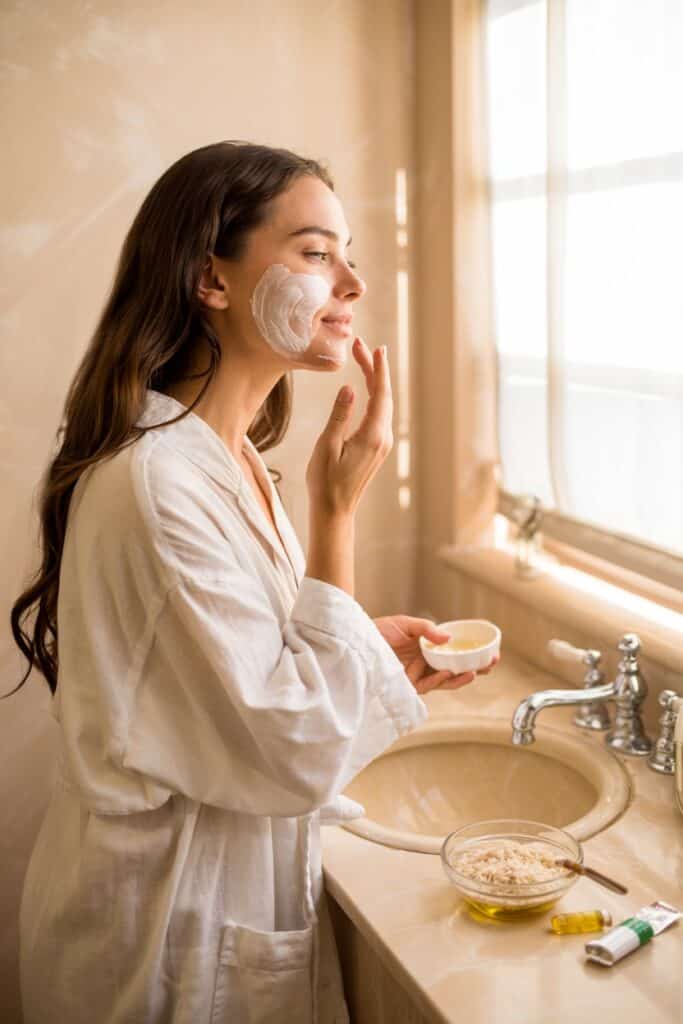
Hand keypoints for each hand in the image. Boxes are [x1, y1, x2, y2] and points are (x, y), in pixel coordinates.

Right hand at [306, 337, 392, 518]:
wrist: (335, 511)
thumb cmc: (326, 481)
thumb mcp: (327, 446)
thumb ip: (339, 416)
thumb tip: (349, 388)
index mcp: (372, 435)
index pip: (380, 394)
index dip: (378, 368)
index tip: (376, 348)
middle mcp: (383, 438)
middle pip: (383, 395)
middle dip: (374, 368)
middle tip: (360, 346)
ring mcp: (382, 443)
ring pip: (382, 404)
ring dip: (373, 380)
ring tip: (361, 359)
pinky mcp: (377, 447)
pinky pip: (379, 414)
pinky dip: (373, 395)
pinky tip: (365, 387)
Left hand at [373, 615, 498, 694]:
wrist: (357, 642)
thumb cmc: (379, 631)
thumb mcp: (405, 624)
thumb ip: (427, 629)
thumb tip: (448, 638)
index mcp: (429, 647)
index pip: (456, 653)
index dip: (473, 654)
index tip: (491, 651)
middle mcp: (427, 662)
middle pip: (456, 669)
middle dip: (475, 669)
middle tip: (491, 664)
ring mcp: (418, 674)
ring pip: (445, 681)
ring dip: (460, 678)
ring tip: (473, 672)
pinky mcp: (408, 685)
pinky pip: (427, 685)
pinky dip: (439, 680)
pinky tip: (448, 674)